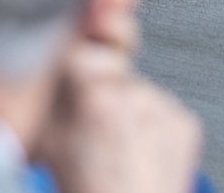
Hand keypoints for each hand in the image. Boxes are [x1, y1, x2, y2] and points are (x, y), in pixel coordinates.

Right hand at [34, 51, 201, 192]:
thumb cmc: (89, 191)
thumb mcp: (47, 145)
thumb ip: (46, 97)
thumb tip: (38, 69)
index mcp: (93, 93)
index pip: (81, 46)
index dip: (76, 57)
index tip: (75, 71)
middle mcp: (132, 93)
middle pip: (111, 67)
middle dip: (100, 86)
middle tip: (95, 122)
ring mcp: (163, 106)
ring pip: (136, 91)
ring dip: (126, 110)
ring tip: (117, 150)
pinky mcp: (186, 122)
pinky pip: (163, 110)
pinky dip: (151, 128)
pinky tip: (139, 156)